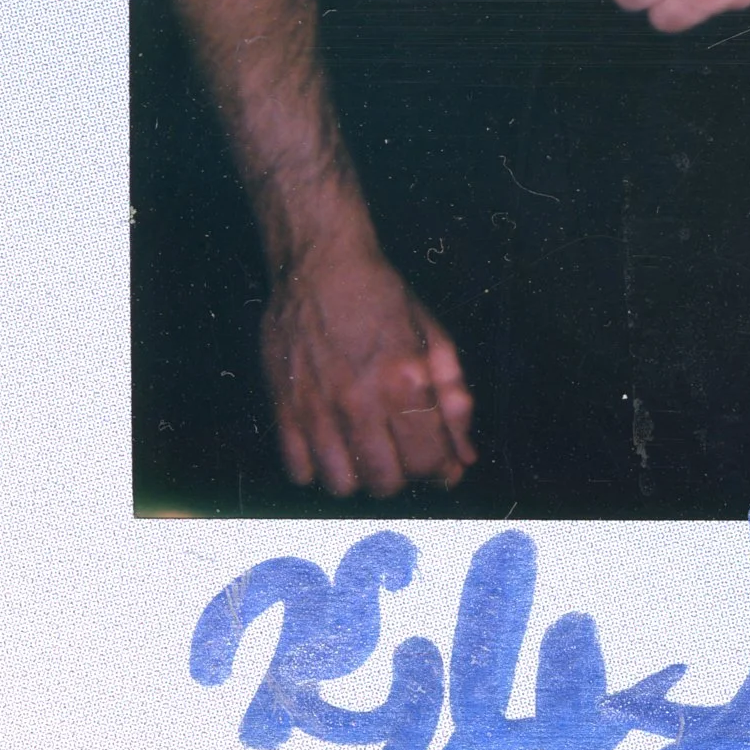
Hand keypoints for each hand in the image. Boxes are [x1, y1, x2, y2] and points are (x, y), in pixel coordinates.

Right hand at [262, 232, 475, 497]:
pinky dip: (317, 470)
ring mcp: (317, 408)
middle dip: (402, 476)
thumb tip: (466, 457)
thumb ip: (453, 399)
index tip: (437, 462)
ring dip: (359, 478)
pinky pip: (299, 471)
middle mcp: (361, 401)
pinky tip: (330, 445)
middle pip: (386, 482)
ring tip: (365, 452)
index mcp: (405, 380)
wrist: (320, 265)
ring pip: (342, 485)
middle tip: (400, 453)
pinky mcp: (283, 409)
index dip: (439, 469)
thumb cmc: (383, 298)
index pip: (428, 460)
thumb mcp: (432, 337)